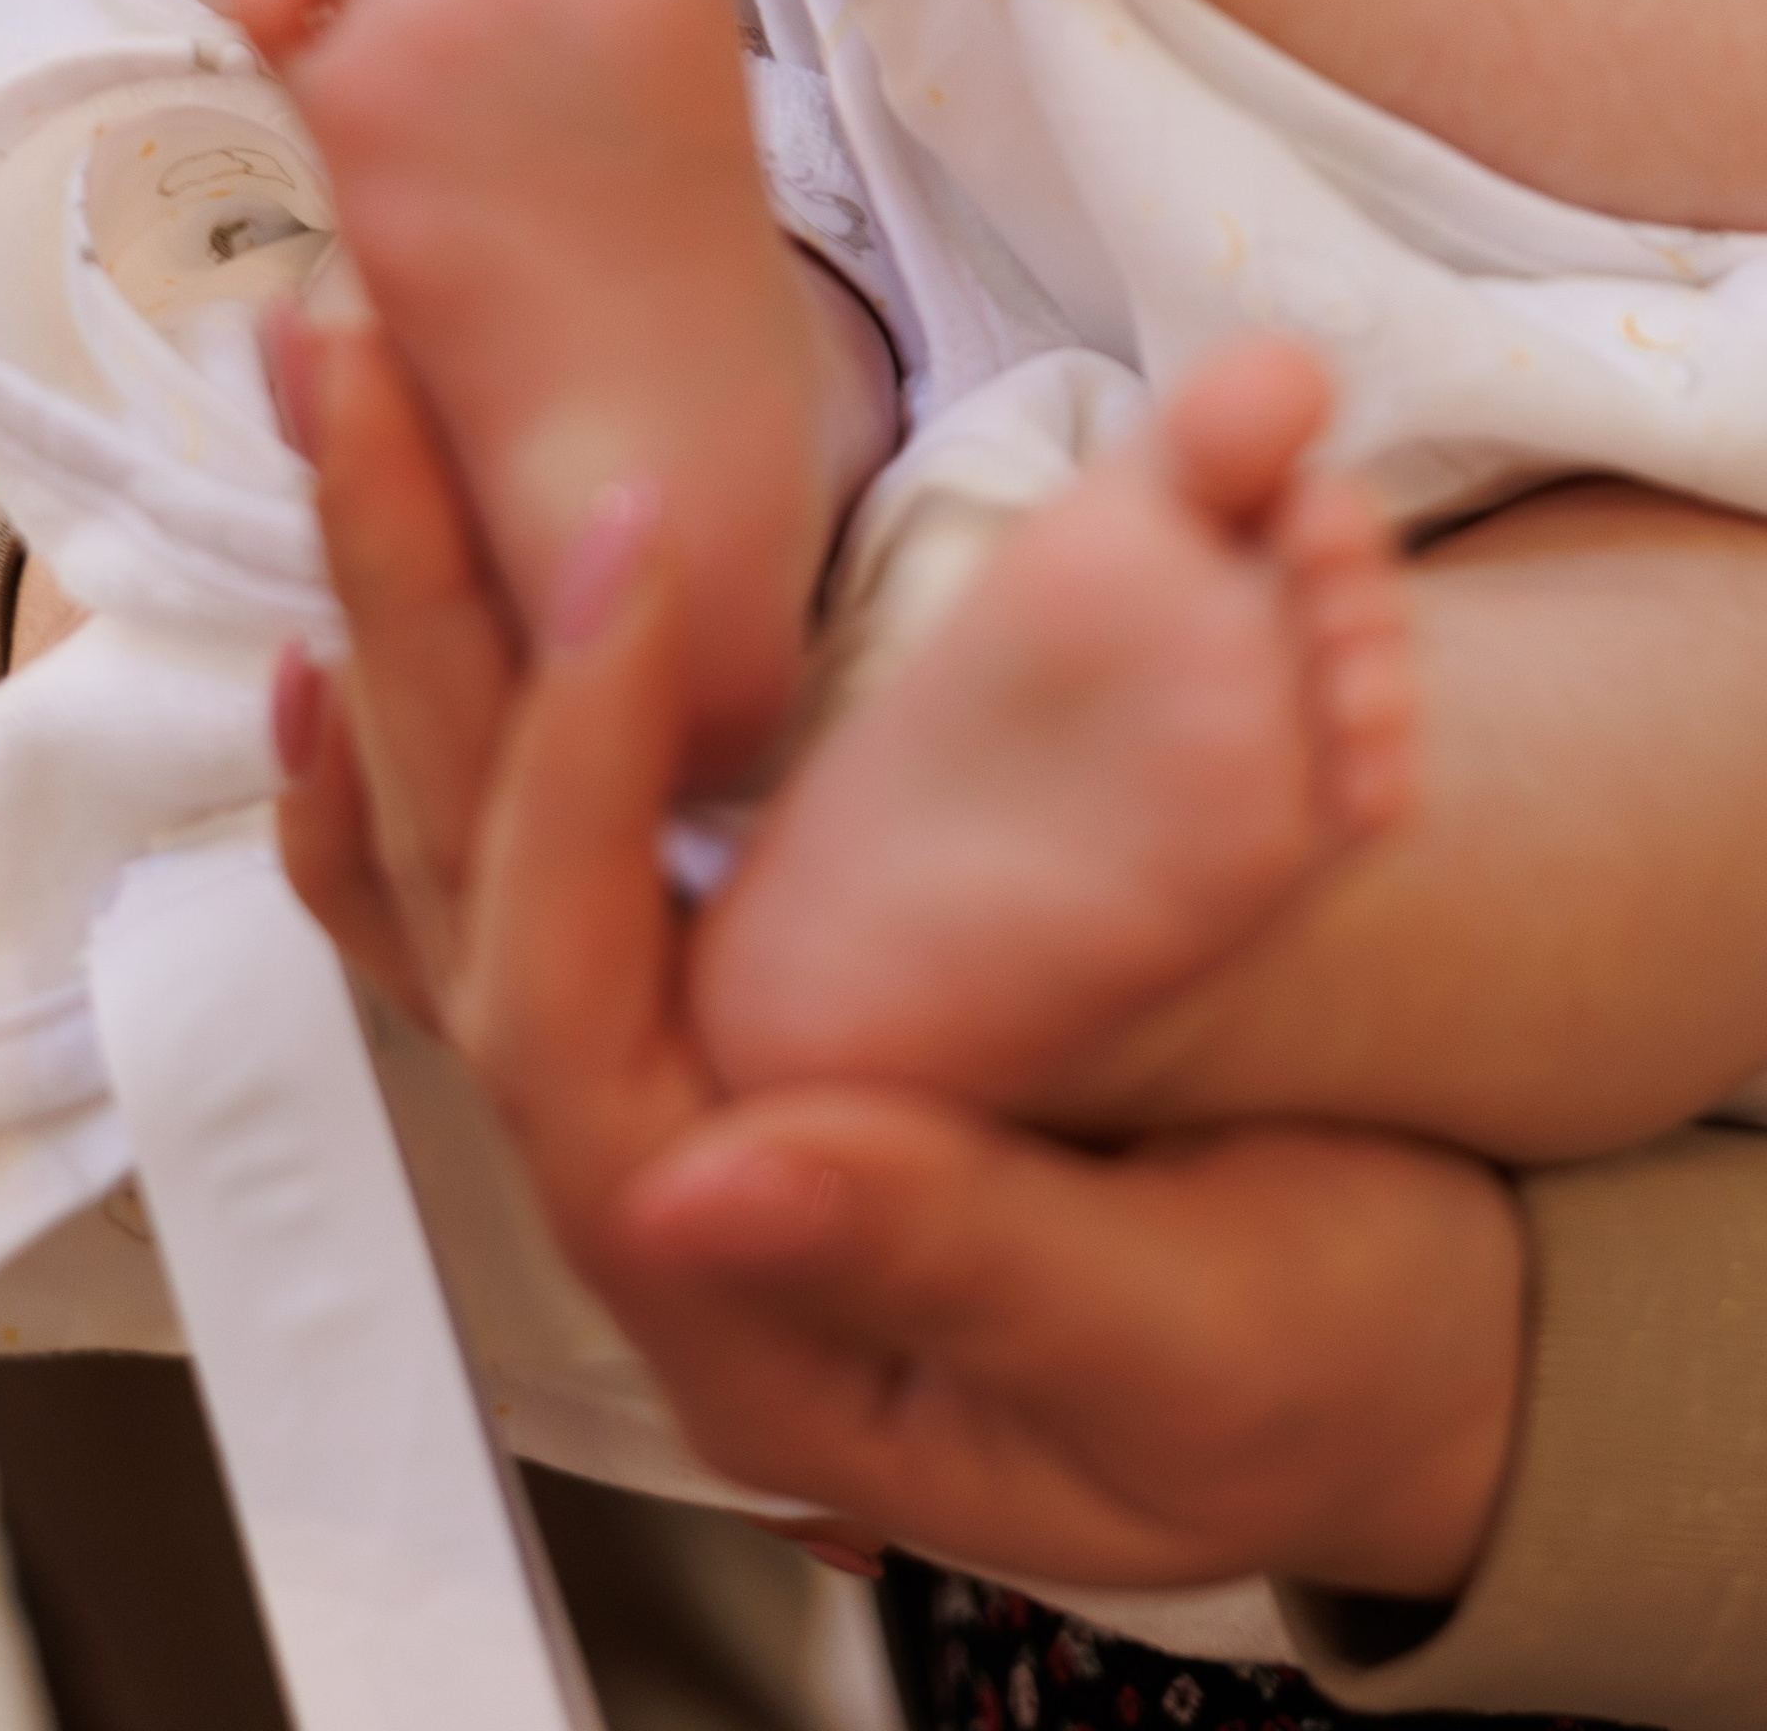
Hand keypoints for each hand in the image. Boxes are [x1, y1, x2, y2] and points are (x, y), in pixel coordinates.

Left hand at [270, 315, 1520, 1603]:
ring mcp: (697, 1120)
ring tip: (354, 421)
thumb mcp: (1184, 1347)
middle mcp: (674, 1225)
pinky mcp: (751, 1039)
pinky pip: (544, 883)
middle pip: (457, 913)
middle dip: (416, 632)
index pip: (567, 1033)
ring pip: (464, 880)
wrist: (1413, 1383)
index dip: (569, 785)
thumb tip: (694, 1171)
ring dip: (407, 642)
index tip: (631, 547)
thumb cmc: (1324, 1373)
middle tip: (377, 383)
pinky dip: (462, 737)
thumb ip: (961, 1256)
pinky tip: (384, 624)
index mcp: (753, 1322)